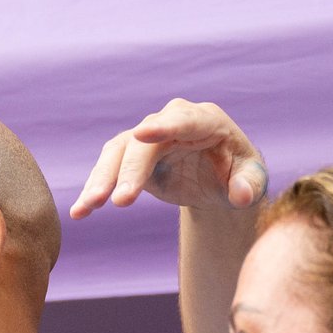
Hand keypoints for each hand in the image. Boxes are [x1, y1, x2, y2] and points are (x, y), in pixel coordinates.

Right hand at [69, 99, 267, 218]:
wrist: (218, 180)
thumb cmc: (239, 174)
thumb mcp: (252, 180)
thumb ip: (249, 186)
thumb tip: (241, 194)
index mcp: (206, 121)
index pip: (184, 120)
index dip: (163, 126)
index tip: (142, 133)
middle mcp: (171, 122)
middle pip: (143, 143)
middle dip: (129, 171)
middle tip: (120, 202)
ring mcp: (148, 137)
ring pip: (118, 153)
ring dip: (101, 180)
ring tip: (87, 208)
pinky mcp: (131, 154)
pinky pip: (108, 169)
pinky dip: (94, 189)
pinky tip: (80, 211)